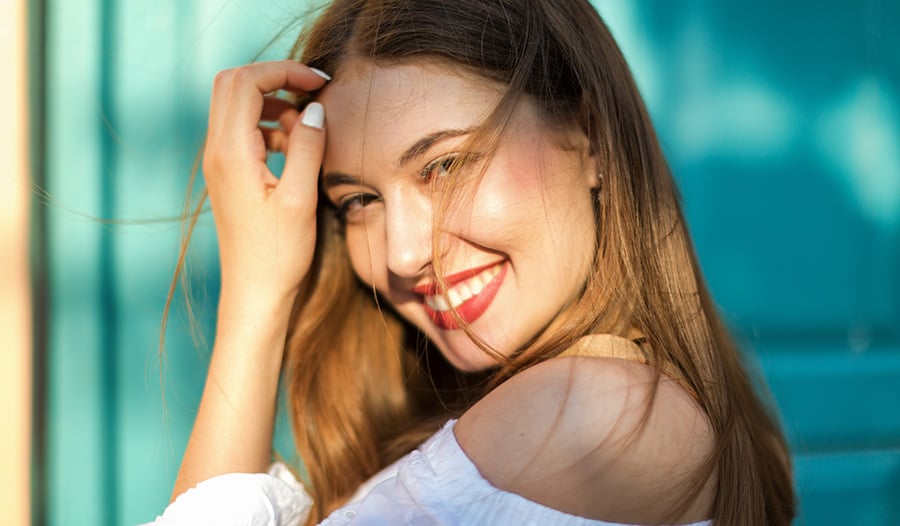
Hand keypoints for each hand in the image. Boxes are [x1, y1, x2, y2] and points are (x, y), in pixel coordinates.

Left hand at [202, 60, 328, 302]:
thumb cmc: (278, 254)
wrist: (254, 293)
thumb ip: (306, 148)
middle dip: (273, 78)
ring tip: (308, 126)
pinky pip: (243, 131)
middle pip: (233, 84)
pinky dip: (270, 125)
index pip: (246, 82)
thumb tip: (314, 108)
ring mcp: (219, 163)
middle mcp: (217, 152)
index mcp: (231, 153)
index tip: (319, 83)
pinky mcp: (228, 175)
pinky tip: (296, 148)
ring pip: (237, 106)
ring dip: (273, 103)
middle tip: (311, 91)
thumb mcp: (300, 199)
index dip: (283, 71)